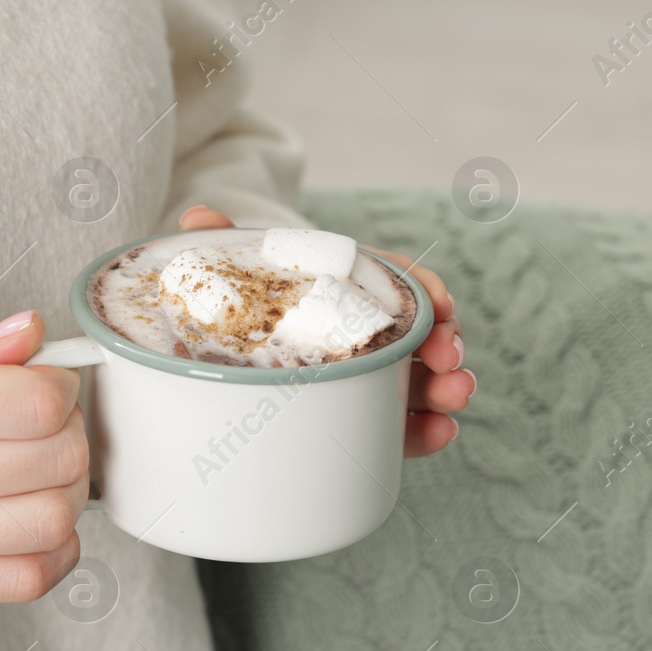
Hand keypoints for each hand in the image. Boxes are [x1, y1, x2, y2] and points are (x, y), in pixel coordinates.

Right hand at [0, 313, 87, 603]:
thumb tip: (32, 332)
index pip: (41, 400)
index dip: (61, 384)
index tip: (43, 380)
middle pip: (61, 459)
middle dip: (72, 432)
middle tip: (44, 423)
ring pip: (55, 523)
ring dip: (66, 493)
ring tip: (38, 472)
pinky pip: (25, 582)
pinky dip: (52, 554)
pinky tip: (31, 524)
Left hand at [178, 206, 471, 457]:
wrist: (222, 344)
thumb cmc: (241, 303)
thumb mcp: (234, 275)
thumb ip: (223, 244)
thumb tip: (198, 217)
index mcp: (346, 286)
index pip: (398, 280)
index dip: (426, 289)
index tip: (442, 302)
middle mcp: (367, 329)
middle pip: (421, 331)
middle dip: (446, 342)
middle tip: (448, 360)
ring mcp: (371, 372)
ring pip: (421, 378)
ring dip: (447, 388)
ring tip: (453, 401)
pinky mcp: (366, 413)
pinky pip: (402, 422)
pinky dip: (425, 428)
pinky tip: (439, 433)